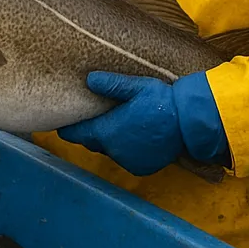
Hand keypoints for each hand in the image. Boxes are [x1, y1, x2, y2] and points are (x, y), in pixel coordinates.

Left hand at [57, 71, 229, 176]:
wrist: (189, 124)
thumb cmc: (161, 102)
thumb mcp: (136, 87)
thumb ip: (111, 85)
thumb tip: (88, 80)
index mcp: (107, 132)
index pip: (78, 133)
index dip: (68, 129)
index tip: (59, 126)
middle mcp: (114, 150)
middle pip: (93, 142)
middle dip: (89, 133)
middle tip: (88, 120)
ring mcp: (128, 161)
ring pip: (110, 151)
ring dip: (109, 141)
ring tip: (113, 126)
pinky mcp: (142, 167)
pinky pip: (126, 158)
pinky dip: (125, 150)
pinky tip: (132, 137)